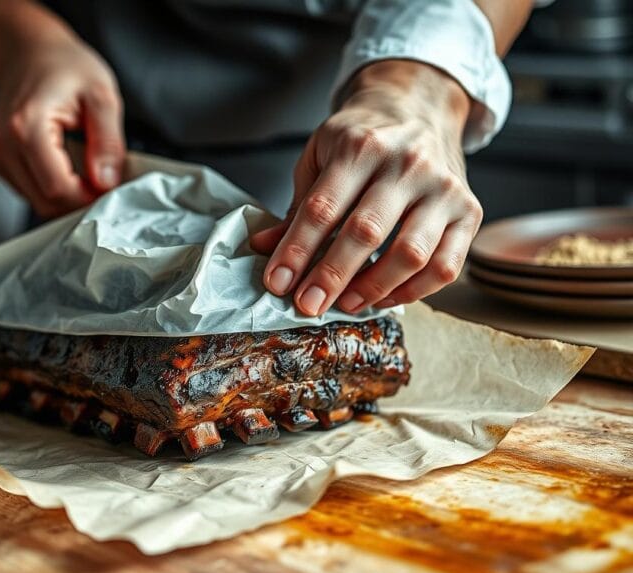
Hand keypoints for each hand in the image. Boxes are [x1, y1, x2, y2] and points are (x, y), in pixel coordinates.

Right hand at [0, 31, 125, 217]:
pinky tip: (62, 161)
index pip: (58, 189)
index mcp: (27, 127)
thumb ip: (107, 142)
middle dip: (78, 198)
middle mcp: (3, 146)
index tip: (109, 185)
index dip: (88, 196)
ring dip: (65, 193)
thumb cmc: (64, 65)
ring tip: (81, 161)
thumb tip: (106, 182)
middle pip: (45, 202)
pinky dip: (50, 185)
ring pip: (37, 201)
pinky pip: (28, 191)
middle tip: (101, 176)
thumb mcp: (101, 95)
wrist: (26, 52)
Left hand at [251, 60, 482, 315]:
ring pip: (410, 254)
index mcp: (361, 146)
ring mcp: (443, 188)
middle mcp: (406, 164)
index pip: (322, 208)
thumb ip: (298, 203)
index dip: (296, 250)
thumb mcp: (320, 155)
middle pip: (365, 232)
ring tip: (343, 303)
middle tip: (307, 305)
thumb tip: (264, 247)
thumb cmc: (362, 138)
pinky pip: (445, 266)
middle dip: (330, 276)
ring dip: (372, 288)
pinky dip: (413, 291)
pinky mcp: (469, 210)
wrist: (418, 106)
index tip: (277, 283)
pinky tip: (383, 298)